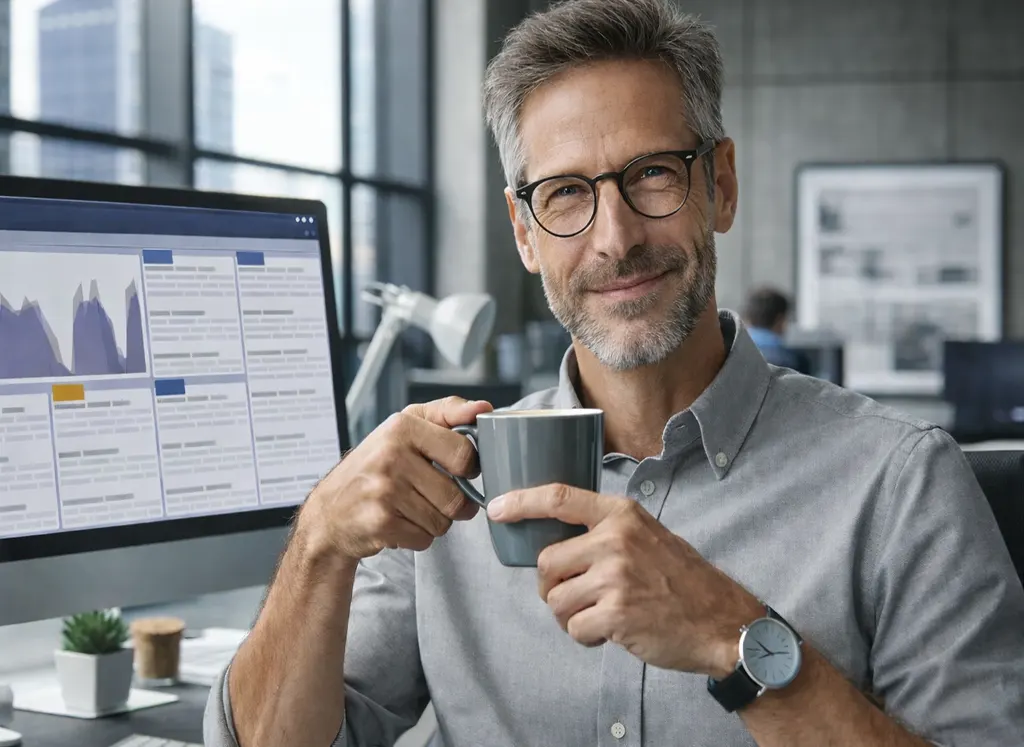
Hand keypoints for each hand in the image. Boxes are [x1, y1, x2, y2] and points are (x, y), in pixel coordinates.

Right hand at [304, 397, 492, 560]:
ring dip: (435, 521)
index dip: (469, 468)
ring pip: (443, 521)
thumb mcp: (405, 427)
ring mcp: (385, 491)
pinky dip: (418, 536)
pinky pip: (426, 538)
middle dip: (454, 503)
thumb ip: (448, 413)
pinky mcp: (380, 523)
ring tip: (412, 508)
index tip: (459, 470)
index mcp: (402, 427)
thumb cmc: (375, 466)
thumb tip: (484, 409)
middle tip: (436, 496)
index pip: (464, 453)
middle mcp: (391, 456)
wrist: (330, 512)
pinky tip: (399, 522)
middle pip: (457, 496)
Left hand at [487, 485, 762, 676]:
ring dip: (570, 615)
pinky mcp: (617, 614)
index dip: (521, 502)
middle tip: (577, 597)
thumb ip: (606, 532)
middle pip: (546, 562)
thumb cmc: (682, 580)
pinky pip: (574, 628)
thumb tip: (556, 540)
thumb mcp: (647, 535)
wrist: (722, 621)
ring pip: (555, 599)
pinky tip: (613, 632)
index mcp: (621, 514)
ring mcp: (616, 577)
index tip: (497, 508)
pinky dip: (587, 636)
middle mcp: (616, 540)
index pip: (558, 498)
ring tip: (601, 615)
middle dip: (552, 586)